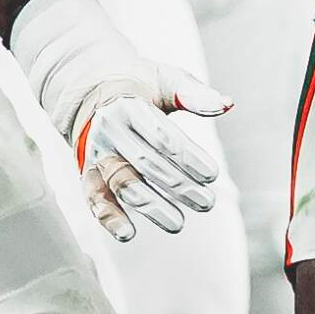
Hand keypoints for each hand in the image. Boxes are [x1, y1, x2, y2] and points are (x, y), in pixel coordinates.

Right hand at [8, 0, 228, 242]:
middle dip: (178, 186)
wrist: (86, 85)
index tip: (213, 175)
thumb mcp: (167, 79)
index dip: (187, 157)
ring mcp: (95, 154)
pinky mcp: (86, 173)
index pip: (162, 137)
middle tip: (208, 204)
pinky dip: (108, 217)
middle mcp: (108, 132)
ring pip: (122, 184)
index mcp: (130, 107)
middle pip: (146, 164)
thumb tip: (228, 105)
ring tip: (178, 224)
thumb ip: (195, 94)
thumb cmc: (140, 83)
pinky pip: (94, 198)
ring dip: (150, 207)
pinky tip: (128, 235)